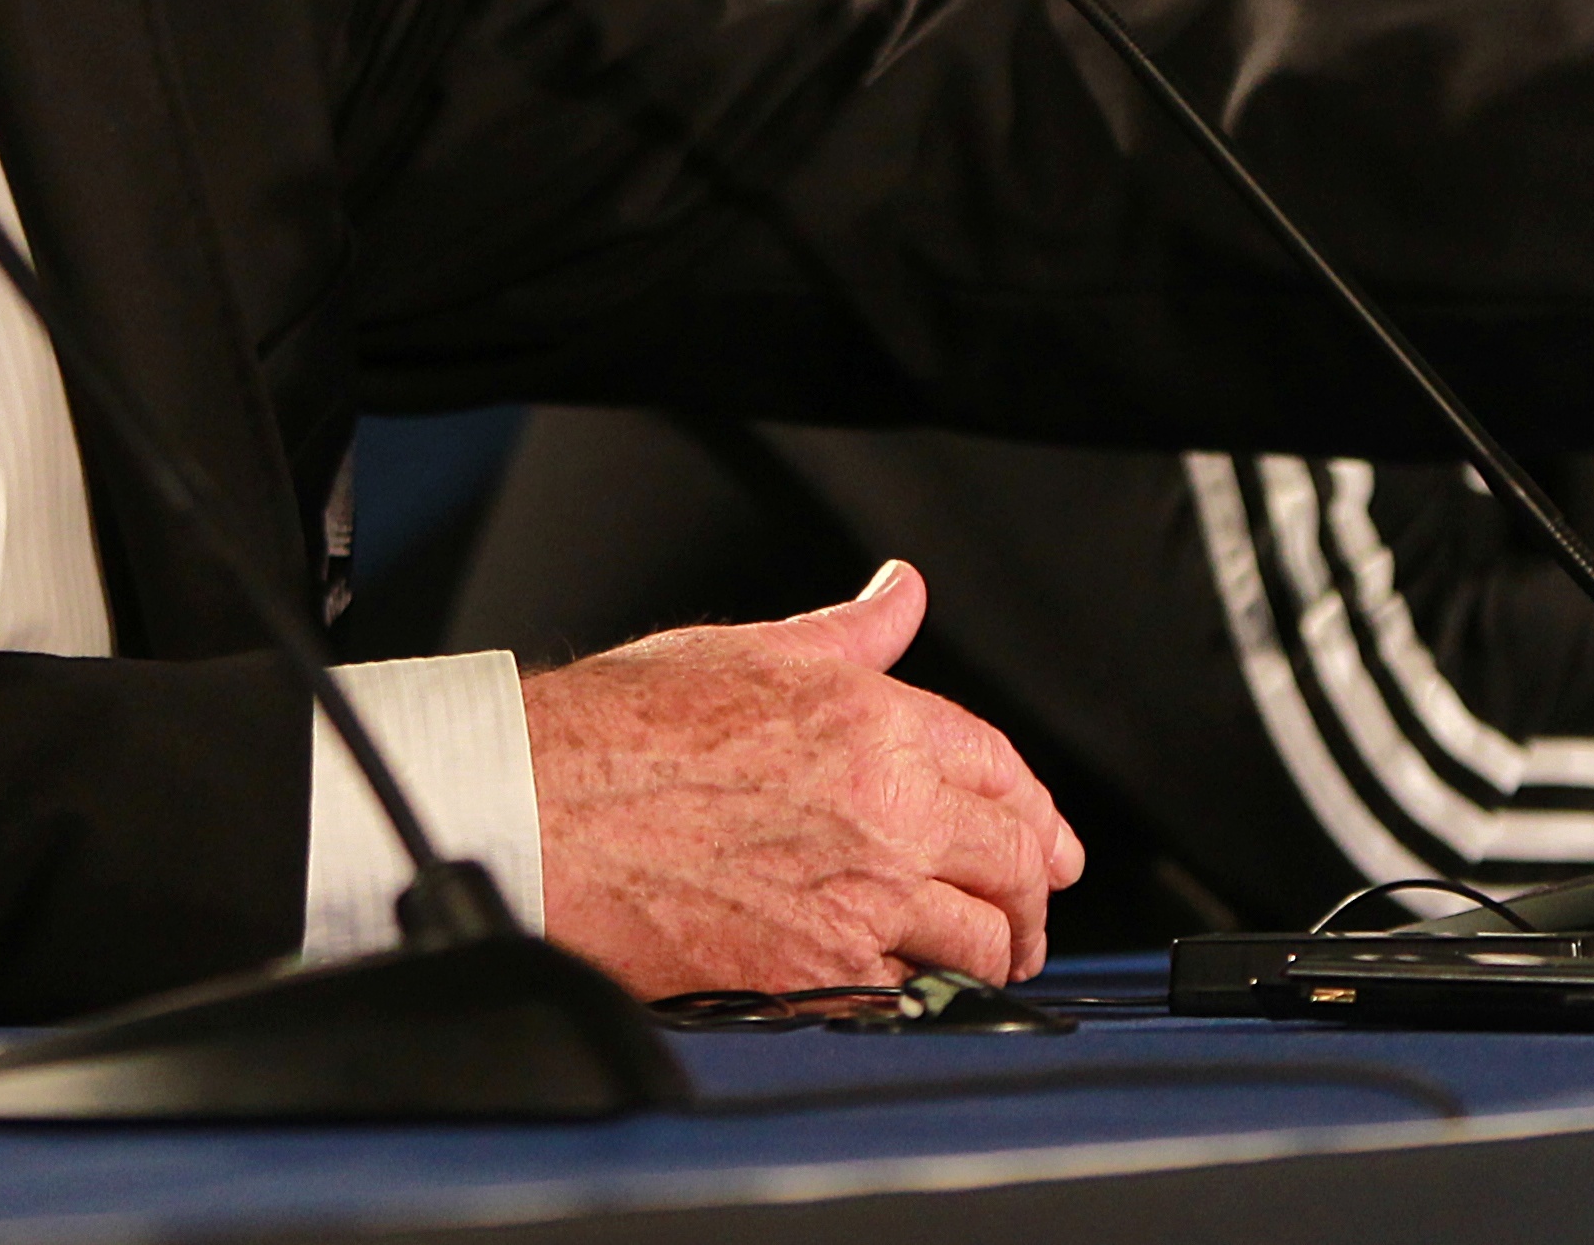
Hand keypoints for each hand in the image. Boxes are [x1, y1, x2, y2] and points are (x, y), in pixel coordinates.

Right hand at [524, 560, 1083, 996]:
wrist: (542, 809)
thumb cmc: (622, 730)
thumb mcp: (750, 650)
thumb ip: (849, 634)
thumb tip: (902, 593)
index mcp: (875, 721)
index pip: (1002, 770)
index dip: (1039, 814)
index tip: (1051, 845)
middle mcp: (884, 809)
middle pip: (1012, 861)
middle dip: (1033, 894)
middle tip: (1029, 914)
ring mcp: (855, 898)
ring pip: (977, 941)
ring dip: (995, 955)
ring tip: (988, 962)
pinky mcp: (812, 971)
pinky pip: (907, 998)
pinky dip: (920, 999)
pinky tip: (912, 993)